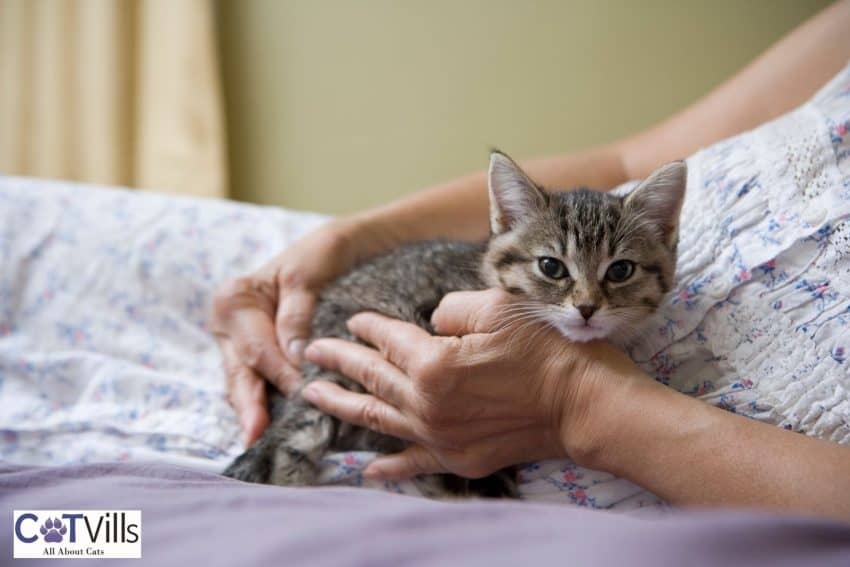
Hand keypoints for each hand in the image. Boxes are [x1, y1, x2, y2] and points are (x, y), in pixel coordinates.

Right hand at [212, 218, 383, 444]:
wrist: (341, 249)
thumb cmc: (323, 255)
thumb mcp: (308, 274)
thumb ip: (297, 313)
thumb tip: (294, 355)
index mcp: (234, 300)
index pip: (257, 348)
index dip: (279, 372)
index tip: (301, 391)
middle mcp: (230, 327)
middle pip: (242, 373)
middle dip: (250, 406)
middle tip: (256, 435)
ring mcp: (242, 346)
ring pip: (246, 385)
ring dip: (255, 412)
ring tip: (257, 440)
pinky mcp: (261, 360)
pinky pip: (260, 386)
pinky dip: (266, 406)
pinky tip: (271, 431)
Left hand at [301, 288, 646, 479]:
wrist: (586, 406)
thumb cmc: (547, 351)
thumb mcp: (498, 307)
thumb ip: (450, 310)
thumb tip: (431, 324)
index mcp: (433, 363)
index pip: (388, 339)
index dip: (368, 326)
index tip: (352, 318)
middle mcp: (427, 404)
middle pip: (372, 378)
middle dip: (338, 363)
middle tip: (310, 354)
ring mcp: (439, 437)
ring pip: (378, 418)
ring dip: (342, 405)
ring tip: (313, 396)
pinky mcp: (458, 459)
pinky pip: (412, 462)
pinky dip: (387, 466)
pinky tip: (366, 469)